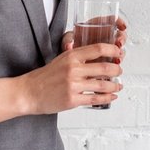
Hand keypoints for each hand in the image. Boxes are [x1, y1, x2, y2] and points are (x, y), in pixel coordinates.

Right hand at [0, 36, 122, 122]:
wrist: (29, 92)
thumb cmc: (45, 76)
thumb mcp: (62, 60)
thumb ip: (79, 58)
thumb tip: (100, 58)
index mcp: (71, 56)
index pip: (98, 49)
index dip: (113, 50)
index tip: (119, 53)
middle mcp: (73, 69)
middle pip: (105, 68)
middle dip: (117, 70)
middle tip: (120, 71)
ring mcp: (73, 85)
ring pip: (103, 85)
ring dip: (115, 86)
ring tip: (118, 85)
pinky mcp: (72, 100)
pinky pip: (95, 99)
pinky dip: (107, 98)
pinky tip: (112, 96)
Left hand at [61, 15, 127, 55]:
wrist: (70, 57)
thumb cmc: (71, 43)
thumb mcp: (68, 38)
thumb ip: (68, 40)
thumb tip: (68, 45)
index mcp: (96, 26)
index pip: (111, 20)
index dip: (119, 21)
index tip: (123, 26)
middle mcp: (104, 36)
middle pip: (119, 34)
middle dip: (122, 38)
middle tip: (119, 43)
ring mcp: (107, 47)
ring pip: (119, 47)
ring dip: (121, 51)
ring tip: (117, 56)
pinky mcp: (107, 58)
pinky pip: (116, 58)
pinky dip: (117, 60)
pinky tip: (116, 62)